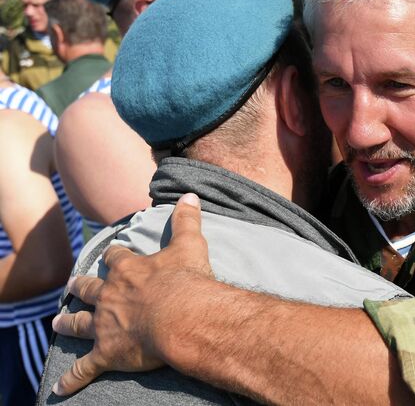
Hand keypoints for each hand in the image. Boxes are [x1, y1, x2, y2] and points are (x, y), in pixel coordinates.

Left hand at [52, 193, 212, 395]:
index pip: (117, 259)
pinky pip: (84, 369)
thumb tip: (189, 195)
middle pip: (89, 289)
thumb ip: (187, 221)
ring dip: (68, 324)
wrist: (181, 316)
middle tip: (72, 287)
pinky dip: (72, 379)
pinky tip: (61, 387)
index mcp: (130, 271)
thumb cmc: (186, 281)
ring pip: (79, 324)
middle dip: (80, 288)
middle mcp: (111, 296)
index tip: (111, 253)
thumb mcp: (189, 245)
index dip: (114, 256)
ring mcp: (105, 325)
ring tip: (57, 324)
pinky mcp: (106, 353)